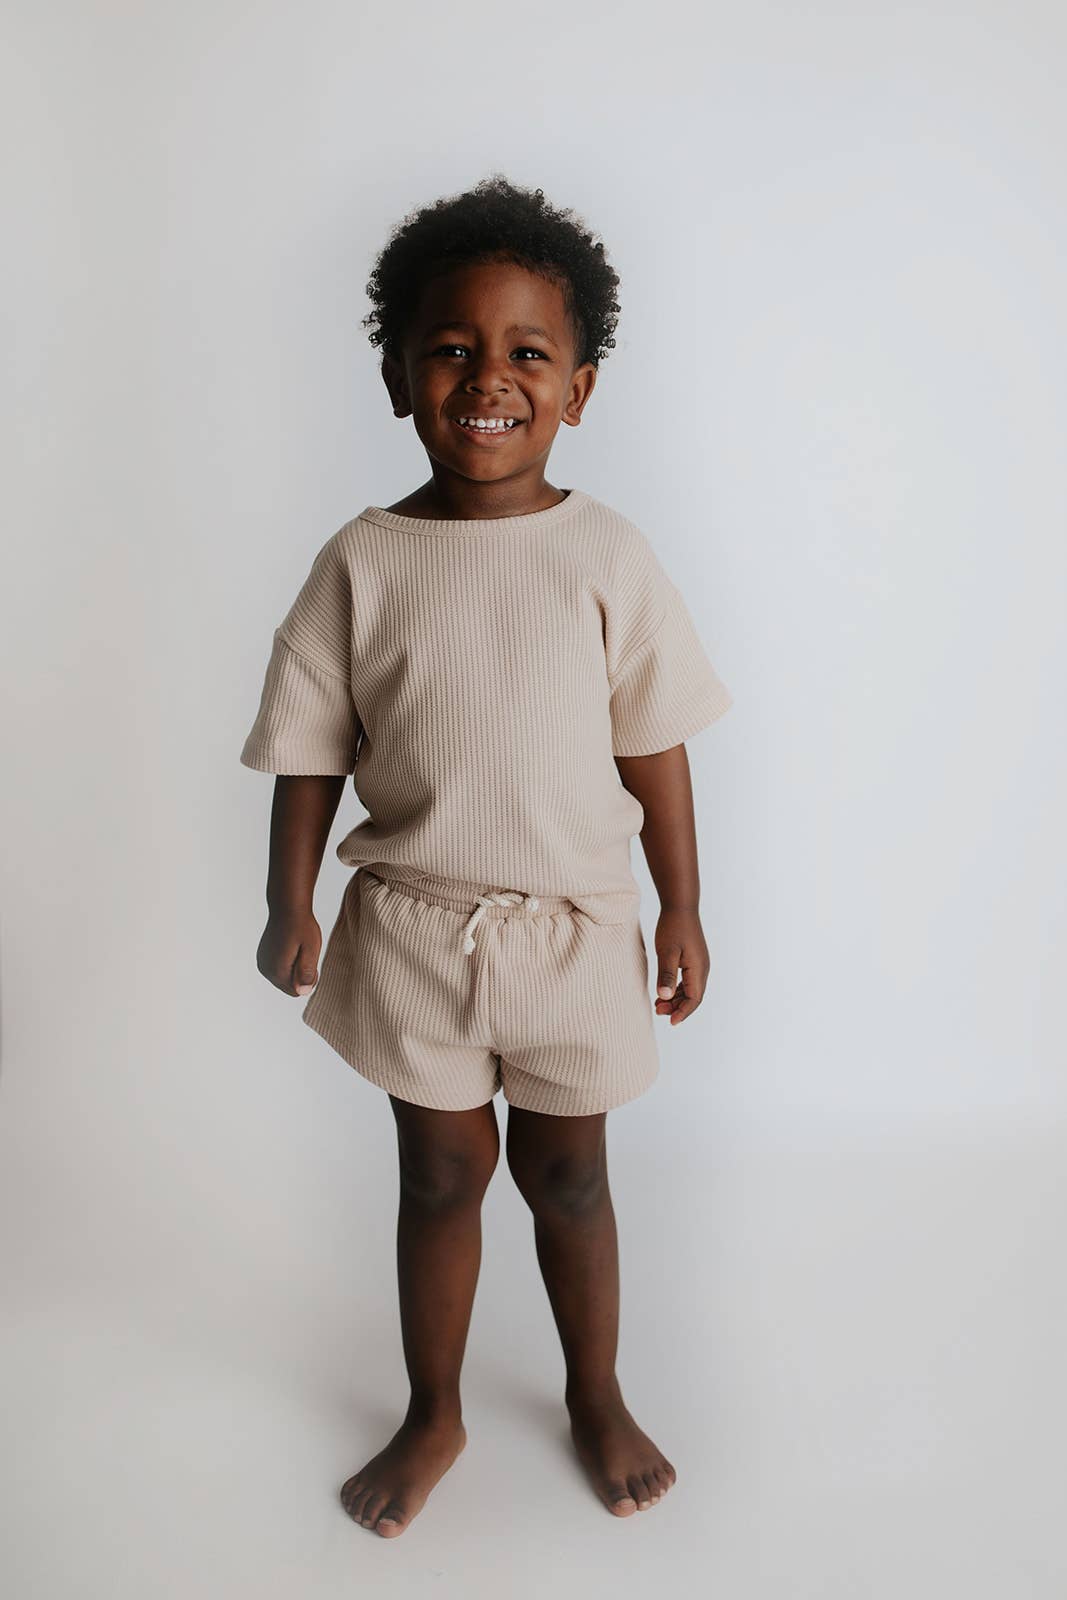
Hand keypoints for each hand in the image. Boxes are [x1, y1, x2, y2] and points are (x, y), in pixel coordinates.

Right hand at [256, 908, 322, 996]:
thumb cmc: (302, 926)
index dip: (308, 978)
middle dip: (300, 973)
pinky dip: (288, 961)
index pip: (297, 991)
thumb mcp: (311, 949)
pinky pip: (279, 969)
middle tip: (304, 951)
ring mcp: (262, 963)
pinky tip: (290, 945)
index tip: (310, 958)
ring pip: (285, 977)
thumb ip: (306, 972)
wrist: (287, 906)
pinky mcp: (263, 957)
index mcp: (277, 971)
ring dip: (294, 966)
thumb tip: (302, 992)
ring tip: (297, 947)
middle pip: (290, 986)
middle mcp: (265, 970)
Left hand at [652, 908, 709, 1025]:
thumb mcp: (666, 952)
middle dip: (676, 1007)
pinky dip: (676, 989)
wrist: (680, 906)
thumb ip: (666, 974)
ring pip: (690, 990)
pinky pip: (687, 981)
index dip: (682, 1012)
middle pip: (693, 997)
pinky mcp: (692, 959)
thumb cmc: (672, 927)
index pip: (694, 999)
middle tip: (657, 1011)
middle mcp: (702, 969)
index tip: (670, 1022)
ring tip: (658, 1004)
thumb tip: (665, 996)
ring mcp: (698, 964)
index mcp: (698, 969)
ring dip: (675, 999)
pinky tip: (663, 991)